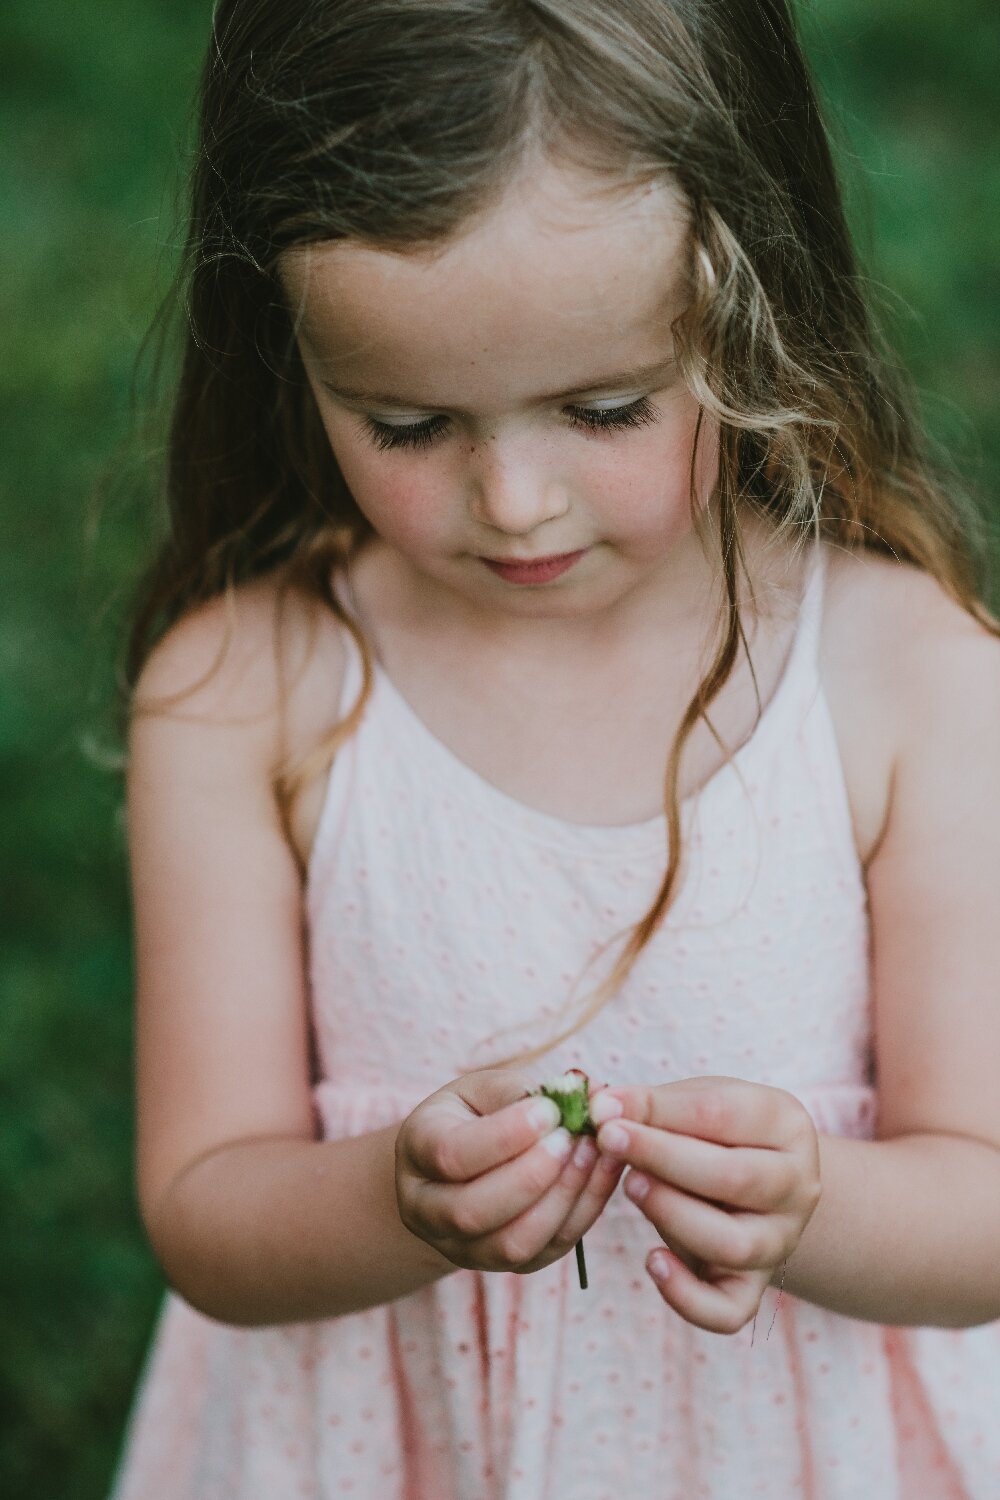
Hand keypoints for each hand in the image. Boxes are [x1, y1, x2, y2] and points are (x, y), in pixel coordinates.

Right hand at [395, 1068, 624, 1274]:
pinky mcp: (505, 1265)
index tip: (550, 1111)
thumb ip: (518, 1094)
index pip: (451, 1155)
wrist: (460, 1166)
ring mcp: (461, 1247)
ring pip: (512, 1245)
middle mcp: (427, 1210)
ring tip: (593, 1153)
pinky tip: (602, 1172)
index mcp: (416, 1152)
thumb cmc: (473, 1115)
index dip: (504, 1137)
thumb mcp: (482, 1091)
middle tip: (572, 1138)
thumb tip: (577, 1097)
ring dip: (562, 1198)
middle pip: (473, 1211)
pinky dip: (583, 1211)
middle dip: (532, 1175)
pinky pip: (547, 1250)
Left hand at [591, 1076, 820, 1333]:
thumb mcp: (694, 1103)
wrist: (754, 1184)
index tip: (605, 1109)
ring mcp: (779, 1242)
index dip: (660, 1112)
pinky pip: (727, 1311)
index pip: (725, 1115)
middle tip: (610, 1141)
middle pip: (735, 1178)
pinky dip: (685, 1295)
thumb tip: (601, 1107)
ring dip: (672, 1214)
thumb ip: (653, 1106)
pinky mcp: (753, 1288)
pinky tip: (652, 1259)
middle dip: (662, 1158)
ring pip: (733, 1245)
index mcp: (788, 1126)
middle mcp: (797, 1187)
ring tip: (630, 1186)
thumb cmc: (715, 1133)